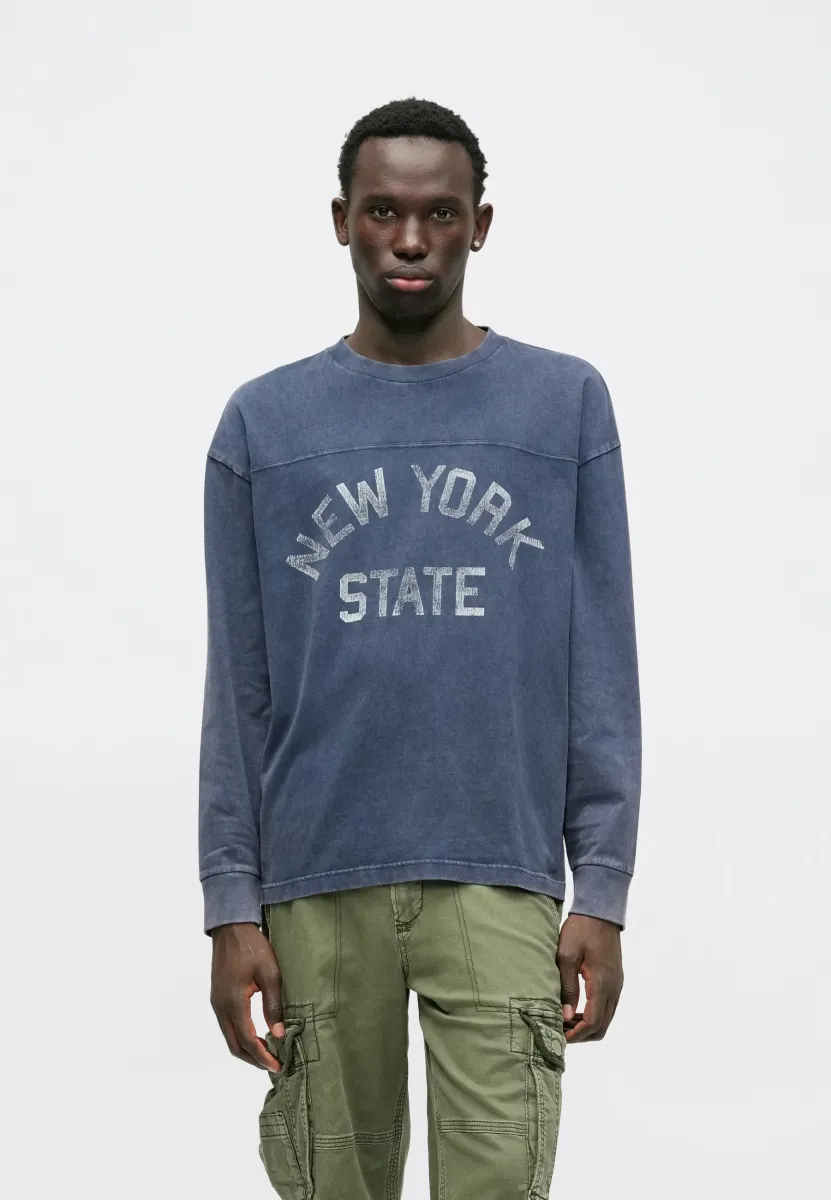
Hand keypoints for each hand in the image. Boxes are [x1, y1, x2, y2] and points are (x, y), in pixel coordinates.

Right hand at [210, 922, 286, 1069]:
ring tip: (266, 1054)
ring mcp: (216, 1003)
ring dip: (246, 1049)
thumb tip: (278, 1034)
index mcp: (234, 1003)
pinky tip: (255, 1035)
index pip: (247, 1040)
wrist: (231, 928)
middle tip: (273, 1066)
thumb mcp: (270, 973)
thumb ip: (273, 1005)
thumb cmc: (253, 947)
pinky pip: (227, 1026)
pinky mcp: (217, 998)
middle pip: (234, 1045)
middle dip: (253, 1059)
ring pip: (229, 1037)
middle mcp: (221, 1007)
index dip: (262, 1056)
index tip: (277, 1066)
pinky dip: (240, 1037)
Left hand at [556, 913, 622, 1042]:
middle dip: (582, 1035)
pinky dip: (593, 1015)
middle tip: (560, 1033)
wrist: (600, 911)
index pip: (593, 1022)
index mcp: (602, 983)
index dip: (576, 1034)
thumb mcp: (566, 956)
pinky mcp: (615, 980)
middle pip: (602, 1026)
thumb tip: (566, 1017)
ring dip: (587, 1026)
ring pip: (606, 1018)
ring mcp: (617, 985)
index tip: (559, 1037)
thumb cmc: (580, 930)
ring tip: (564, 1023)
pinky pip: (607, 1007)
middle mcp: (614, 988)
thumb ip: (567, 988)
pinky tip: (575, 1011)